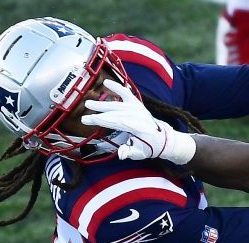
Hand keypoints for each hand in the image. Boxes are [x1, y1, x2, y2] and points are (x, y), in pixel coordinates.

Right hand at [81, 79, 195, 163]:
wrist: (163, 139)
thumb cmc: (150, 147)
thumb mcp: (139, 153)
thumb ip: (129, 152)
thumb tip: (120, 153)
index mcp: (137, 127)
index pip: (116, 122)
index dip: (102, 120)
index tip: (89, 120)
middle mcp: (137, 115)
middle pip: (114, 112)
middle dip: (99, 114)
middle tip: (85, 117)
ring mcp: (137, 108)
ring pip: (117, 104)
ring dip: (102, 104)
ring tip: (88, 103)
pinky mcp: (137, 103)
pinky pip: (126, 93)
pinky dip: (117, 87)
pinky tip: (106, 82)